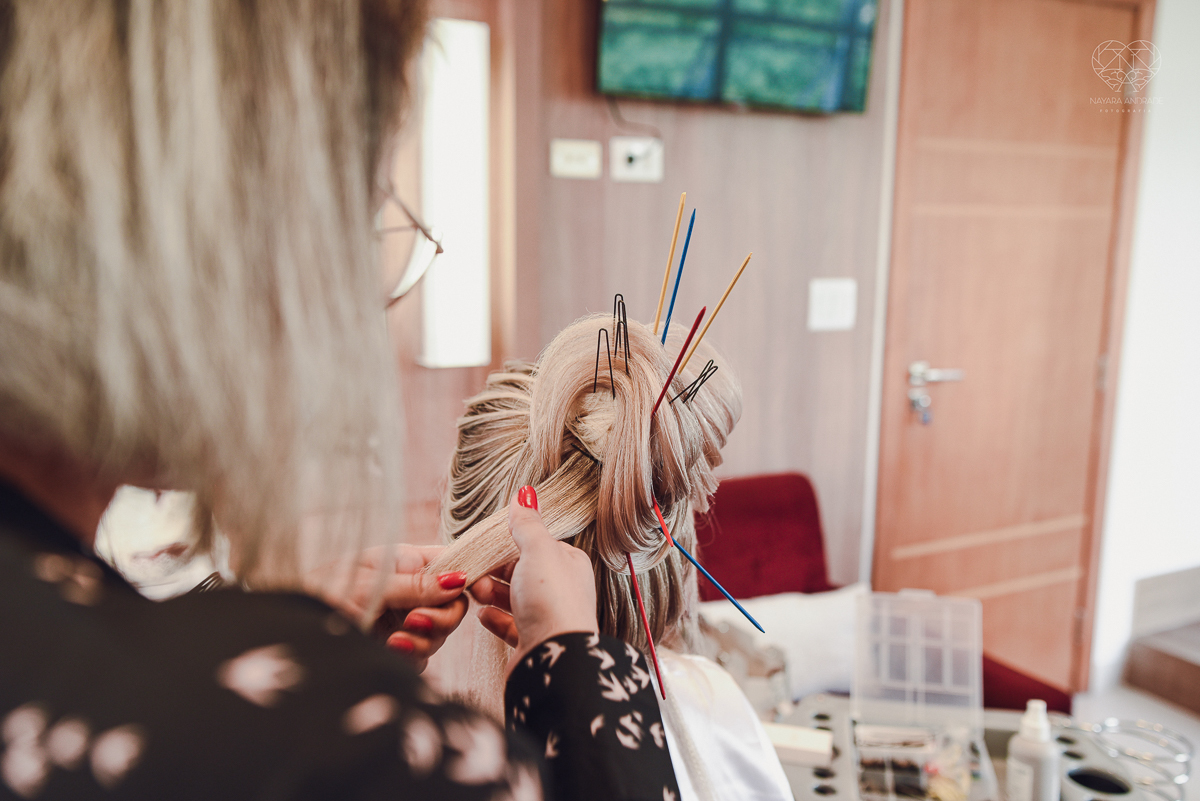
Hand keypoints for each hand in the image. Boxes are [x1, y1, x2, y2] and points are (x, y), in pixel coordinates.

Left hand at [306, 545, 469, 672]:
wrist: (289, 636)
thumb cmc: (318, 596)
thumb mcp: (368, 584)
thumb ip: (415, 584)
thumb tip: (458, 580)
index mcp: (403, 562)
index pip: (452, 563)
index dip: (467, 576)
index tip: (472, 590)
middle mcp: (407, 591)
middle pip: (453, 604)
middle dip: (441, 617)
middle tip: (415, 622)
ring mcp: (402, 621)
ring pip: (440, 634)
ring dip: (423, 640)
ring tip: (393, 641)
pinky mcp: (395, 651)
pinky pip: (422, 658)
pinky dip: (411, 658)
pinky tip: (389, 652)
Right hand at [471, 487, 597, 672]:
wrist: (555, 660)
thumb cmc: (552, 602)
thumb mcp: (538, 551)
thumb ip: (527, 524)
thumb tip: (524, 495)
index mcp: (567, 564)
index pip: (534, 546)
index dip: (507, 544)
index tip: (482, 545)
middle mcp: (560, 590)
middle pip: (520, 572)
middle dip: (494, 570)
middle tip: (472, 571)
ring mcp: (546, 617)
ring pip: (512, 598)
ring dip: (490, 593)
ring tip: (474, 591)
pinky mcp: (532, 642)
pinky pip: (509, 626)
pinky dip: (494, 619)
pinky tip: (482, 615)